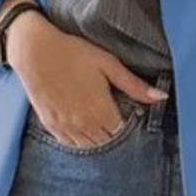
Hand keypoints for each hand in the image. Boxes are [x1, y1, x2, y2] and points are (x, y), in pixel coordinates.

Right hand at [6, 14, 167, 147]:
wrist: (34, 50)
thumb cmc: (73, 53)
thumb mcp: (108, 64)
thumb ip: (134, 85)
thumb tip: (161, 98)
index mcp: (101, 111)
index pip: (123, 132)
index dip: (128, 124)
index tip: (128, 113)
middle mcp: (84, 124)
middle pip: (107, 141)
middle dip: (114, 133)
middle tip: (114, 116)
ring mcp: (65, 126)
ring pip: (89, 146)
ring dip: (97, 138)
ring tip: (99, 121)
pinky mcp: (50, 124)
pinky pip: (69, 143)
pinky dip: (79, 140)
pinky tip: (82, 126)